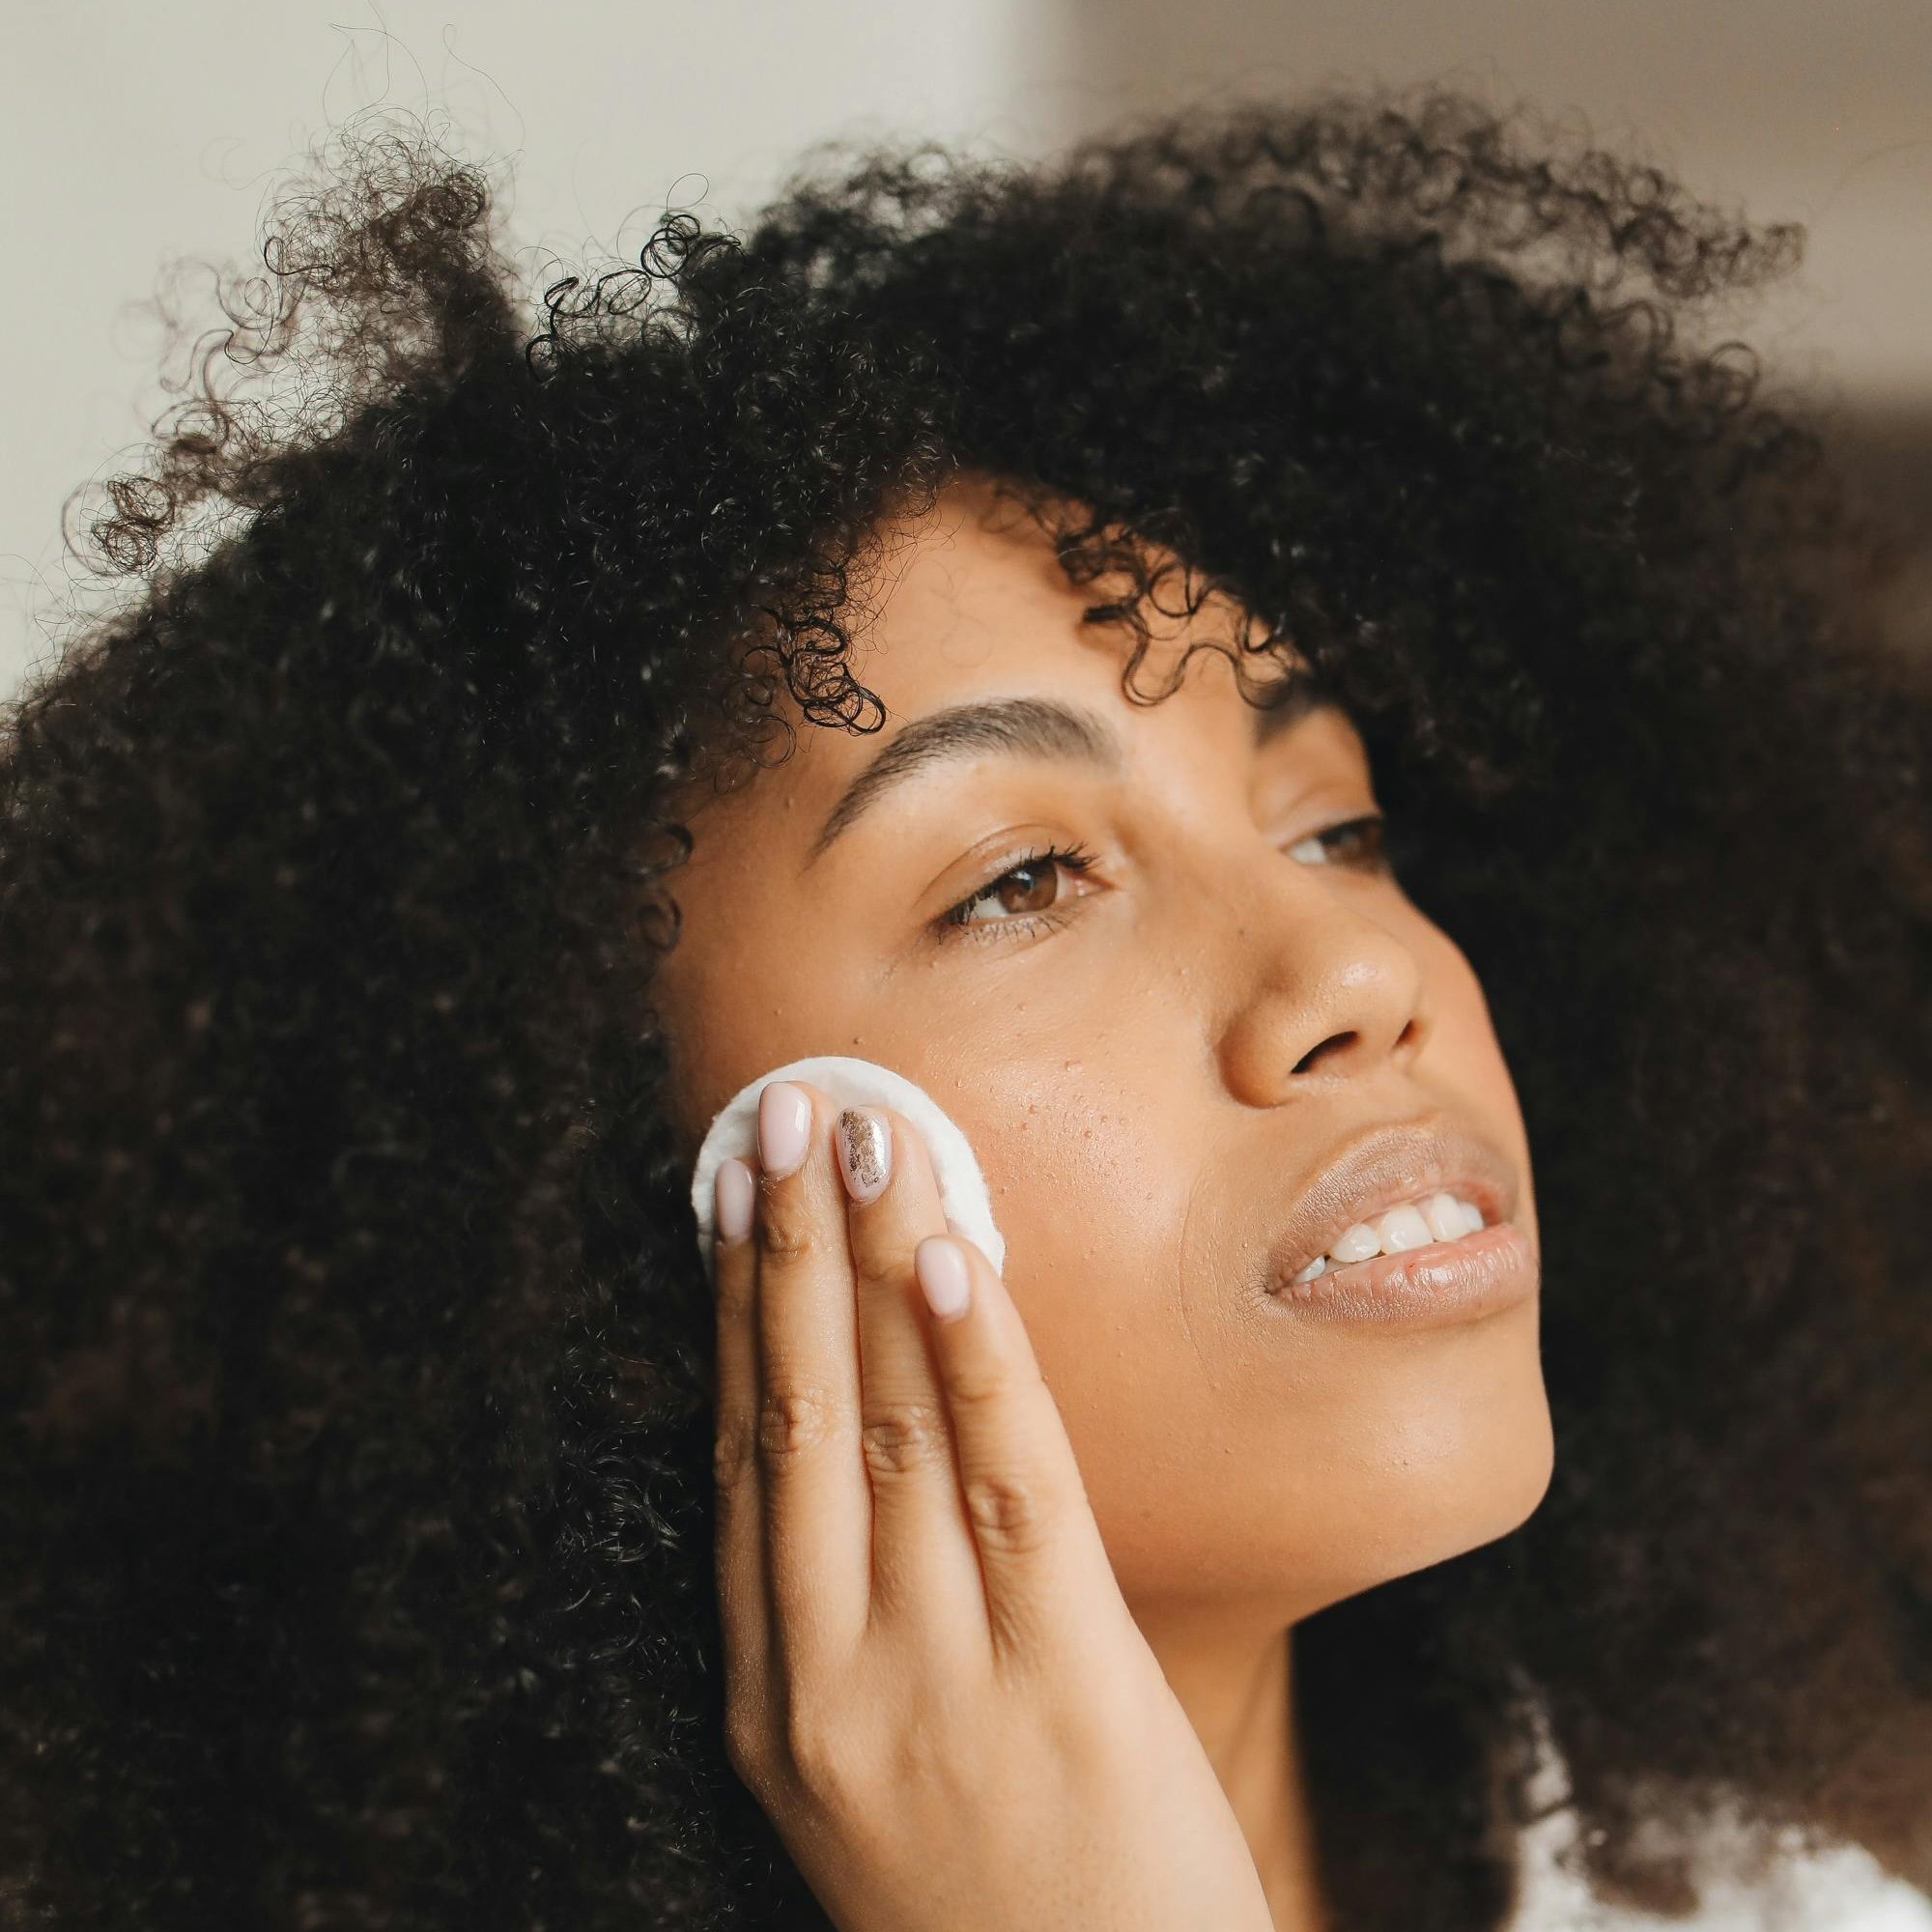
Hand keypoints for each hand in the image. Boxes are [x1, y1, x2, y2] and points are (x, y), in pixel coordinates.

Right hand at [710, 1079, 1275, 1931]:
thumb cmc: (1002, 1903)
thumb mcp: (880, 1777)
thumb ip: (858, 1628)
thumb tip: (862, 1438)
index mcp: (773, 1704)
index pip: (741, 1464)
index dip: (730, 1316)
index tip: (728, 1198)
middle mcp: (829, 1684)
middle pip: (792, 1418)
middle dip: (779, 1252)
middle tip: (780, 1111)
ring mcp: (937, 1683)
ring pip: (886, 1430)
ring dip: (868, 1267)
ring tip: (862, 1136)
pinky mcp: (1062, 1682)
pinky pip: (1009, 1486)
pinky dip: (975, 1361)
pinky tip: (951, 1258)